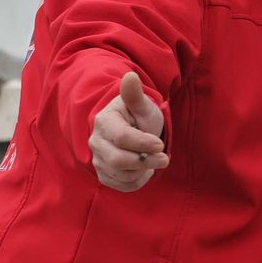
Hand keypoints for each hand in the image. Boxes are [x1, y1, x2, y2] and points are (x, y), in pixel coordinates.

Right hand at [90, 71, 168, 190]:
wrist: (136, 131)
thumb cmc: (140, 116)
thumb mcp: (142, 105)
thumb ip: (135, 95)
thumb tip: (130, 76)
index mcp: (104, 121)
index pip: (122, 138)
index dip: (143, 143)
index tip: (160, 144)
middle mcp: (96, 142)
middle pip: (118, 160)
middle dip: (146, 161)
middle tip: (165, 158)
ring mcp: (98, 160)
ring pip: (121, 175)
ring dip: (144, 170)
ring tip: (154, 159)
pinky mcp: (104, 175)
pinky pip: (122, 185)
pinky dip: (138, 180)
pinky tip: (144, 169)